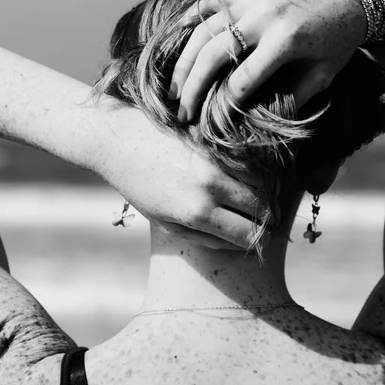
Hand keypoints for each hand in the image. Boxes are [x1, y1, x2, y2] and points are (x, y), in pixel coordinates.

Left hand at [100, 108, 262, 249]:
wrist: (119, 140)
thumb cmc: (139, 187)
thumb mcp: (164, 222)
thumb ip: (202, 237)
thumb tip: (235, 244)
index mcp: (196, 213)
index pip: (248, 235)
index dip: (256, 244)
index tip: (256, 244)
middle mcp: (211, 186)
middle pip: (262, 210)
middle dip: (265, 220)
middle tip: (259, 222)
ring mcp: (214, 160)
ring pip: (261, 183)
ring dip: (261, 194)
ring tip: (251, 202)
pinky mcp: (214, 140)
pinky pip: (247, 160)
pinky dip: (251, 172)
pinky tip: (243, 178)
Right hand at [169, 0, 366, 121]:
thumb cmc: (335, 41)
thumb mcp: (321, 75)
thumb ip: (290, 99)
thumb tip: (254, 122)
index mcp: (285, 40)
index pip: (242, 81)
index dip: (223, 106)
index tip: (210, 125)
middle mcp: (263, 17)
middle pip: (213, 57)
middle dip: (193, 89)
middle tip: (182, 113)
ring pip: (202, 32)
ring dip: (184, 63)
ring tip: (174, 90)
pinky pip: (209, 4)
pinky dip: (190, 20)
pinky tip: (178, 41)